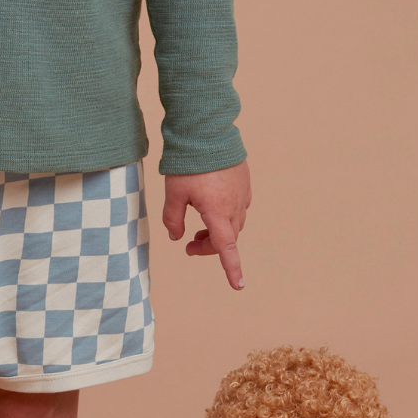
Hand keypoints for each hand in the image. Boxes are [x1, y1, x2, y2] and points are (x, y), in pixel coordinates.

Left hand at [162, 160, 250, 290]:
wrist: (208, 131)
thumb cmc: (189, 163)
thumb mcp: (173, 194)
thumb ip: (173, 219)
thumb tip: (177, 237)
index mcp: (218, 212)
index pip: (226, 249)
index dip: (232, 269)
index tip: (238, 286)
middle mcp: (234, 206)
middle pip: (226, 239)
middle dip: (208, 247)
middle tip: (188, 246)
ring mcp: (242, 194)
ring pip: (233, 225)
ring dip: (217, 233)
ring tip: (198, 229)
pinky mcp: (244, 183)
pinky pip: (239, 208)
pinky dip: (226, 217)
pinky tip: (212, 208)